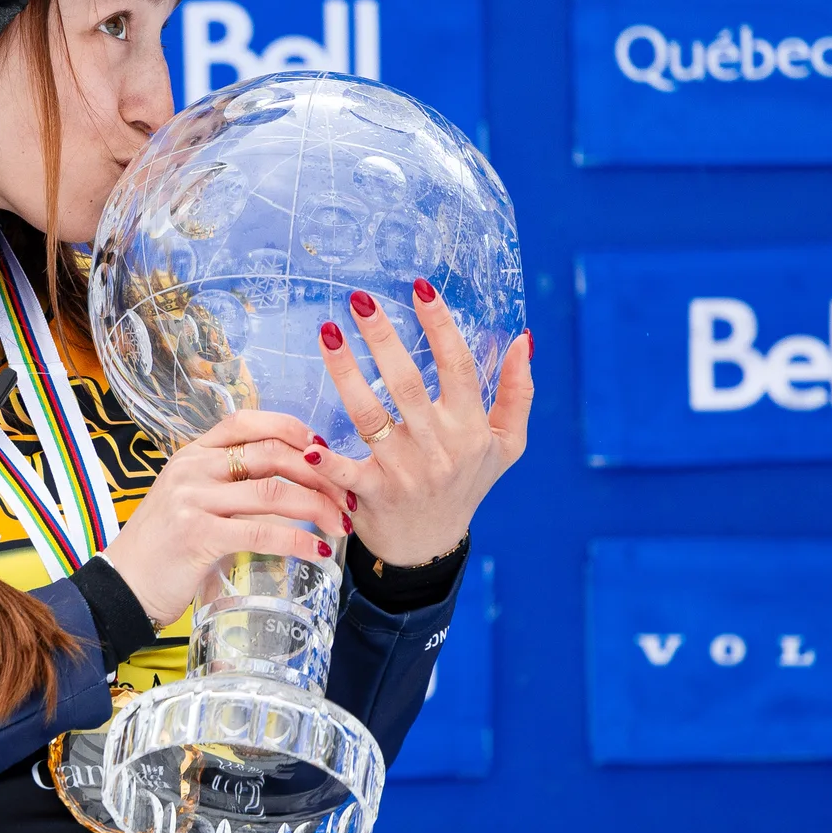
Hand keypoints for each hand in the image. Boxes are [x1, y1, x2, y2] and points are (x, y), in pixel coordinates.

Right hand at [100, 410, 348, 626]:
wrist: (122, 586)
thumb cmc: (161, 549)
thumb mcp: (189, 504)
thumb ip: (227, 489)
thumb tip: (286, 490)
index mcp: (191, 455)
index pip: (246, 422)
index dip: (290, 429)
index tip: (323, 448)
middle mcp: (191, 469)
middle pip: (271, 454)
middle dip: (318, 473)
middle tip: (345, 496)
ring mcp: (192, 500)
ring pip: (273, 491)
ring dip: (318, 506)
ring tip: (341, 524)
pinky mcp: (198, 534)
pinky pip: (263, 532)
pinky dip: (299, 540)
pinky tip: (318, 551)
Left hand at [310, 280, 533, 567]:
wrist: (431, 546)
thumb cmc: (467, 483)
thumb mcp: (507, 443)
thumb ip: (518, 392)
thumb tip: (524, 338)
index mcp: (471, 427)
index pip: (458, 366)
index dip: (440, 325)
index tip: (420, 286)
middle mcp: (439, 446)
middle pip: (407, 382)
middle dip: (382, 337)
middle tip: (359, 299)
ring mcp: (405, 471)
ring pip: (370, 414)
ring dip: (346, 372)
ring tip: (327, 333)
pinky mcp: (373, 495)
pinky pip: (347, 475)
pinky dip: (327, 462)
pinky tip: (307, 441)